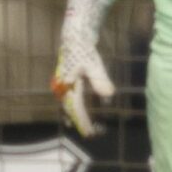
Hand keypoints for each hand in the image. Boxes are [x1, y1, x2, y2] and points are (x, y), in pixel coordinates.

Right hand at [51, 0, 114, 136]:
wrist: (74, 38)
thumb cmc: (84, 51)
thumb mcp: (94, 65)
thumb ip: (100, 81)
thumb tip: (108, 96)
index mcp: (68, 87)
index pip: (76, 110)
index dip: (84, 122)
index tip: (91, 133)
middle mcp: (63, 89)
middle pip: (70, 110)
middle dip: (80, 122)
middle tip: (91, 133)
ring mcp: (63, 86)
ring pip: (68, 106)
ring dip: (76, 116)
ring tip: (83, 127)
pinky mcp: (66, 82)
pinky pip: (69, 99)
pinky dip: (73, 108)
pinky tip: (78, 113)